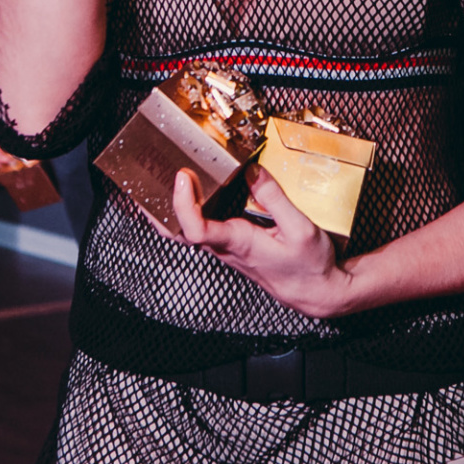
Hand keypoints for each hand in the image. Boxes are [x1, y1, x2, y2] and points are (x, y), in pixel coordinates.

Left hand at [169, 167, 352, 318]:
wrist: (316, 293)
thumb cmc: (309, 267)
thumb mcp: (300, 228)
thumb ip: (274, 198)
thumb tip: (251, 170)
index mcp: (238, 242)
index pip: (195, 229)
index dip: (183, 203)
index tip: (184, 176)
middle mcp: (225, 247)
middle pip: (177, 231)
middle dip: (157, 207)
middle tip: (147, 175)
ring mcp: (226, 248)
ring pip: (185, 231)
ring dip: (170, 206)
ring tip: (163, 175)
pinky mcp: (232, 246)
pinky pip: (201, 228)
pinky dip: (189, 210)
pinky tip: (193, 192)